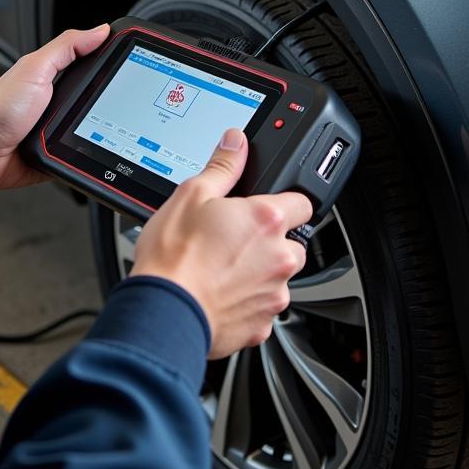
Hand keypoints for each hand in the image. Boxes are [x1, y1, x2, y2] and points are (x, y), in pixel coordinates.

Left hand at [0, 24, 110, 190]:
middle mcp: (61, 105)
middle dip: (112, 109)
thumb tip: (100, 30)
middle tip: (121, 109)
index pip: (96, 69)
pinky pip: (81, 158)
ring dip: (101, 136)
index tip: (134, 65)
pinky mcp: (58, 157)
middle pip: (101, 104)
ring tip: (106, 134)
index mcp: (58, 80)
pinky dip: (85, 158)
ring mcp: (60, 132)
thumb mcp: (36, 68)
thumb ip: (67, 47)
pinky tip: (88, 154)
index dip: (115, 67)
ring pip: (96, 133)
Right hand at [131, 128, 312, 359]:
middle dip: (270, 240)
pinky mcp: (262, 326)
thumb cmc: (175, 257)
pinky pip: (262, 308)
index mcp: (266, 220)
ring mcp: (273, 295)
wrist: (164, 312)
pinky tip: (218, 293)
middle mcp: (279, 258)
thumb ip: (223, 166)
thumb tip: (236, 142)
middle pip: (292, 243)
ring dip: (259, 273)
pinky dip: (246, 302)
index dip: (286, 201)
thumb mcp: (192, 194)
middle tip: (234, 238)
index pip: (304, 202)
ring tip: (220, 268)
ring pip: (278, 278)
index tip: (268, 206)